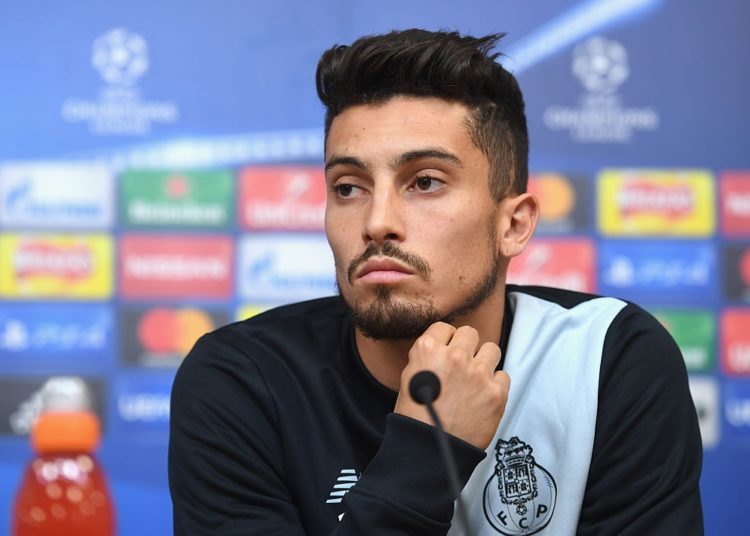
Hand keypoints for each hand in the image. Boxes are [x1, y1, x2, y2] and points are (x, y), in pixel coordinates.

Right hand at [393, 322, 509, 449]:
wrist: (429, 451)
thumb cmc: (415, 417)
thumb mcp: (410, 377)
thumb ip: (429, 357)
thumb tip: (444, 348)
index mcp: (428, 349)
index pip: (444, 328)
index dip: (446, 340)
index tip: (447, 351)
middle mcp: (454, 356)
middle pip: (470, 333)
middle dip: (467, 347)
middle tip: (463, 365)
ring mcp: (477, 373)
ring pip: (491, 349)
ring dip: (484, 361)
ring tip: (476, 378)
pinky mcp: (496, 392)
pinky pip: (503, 375)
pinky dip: (495, 384)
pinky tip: (483, 396)